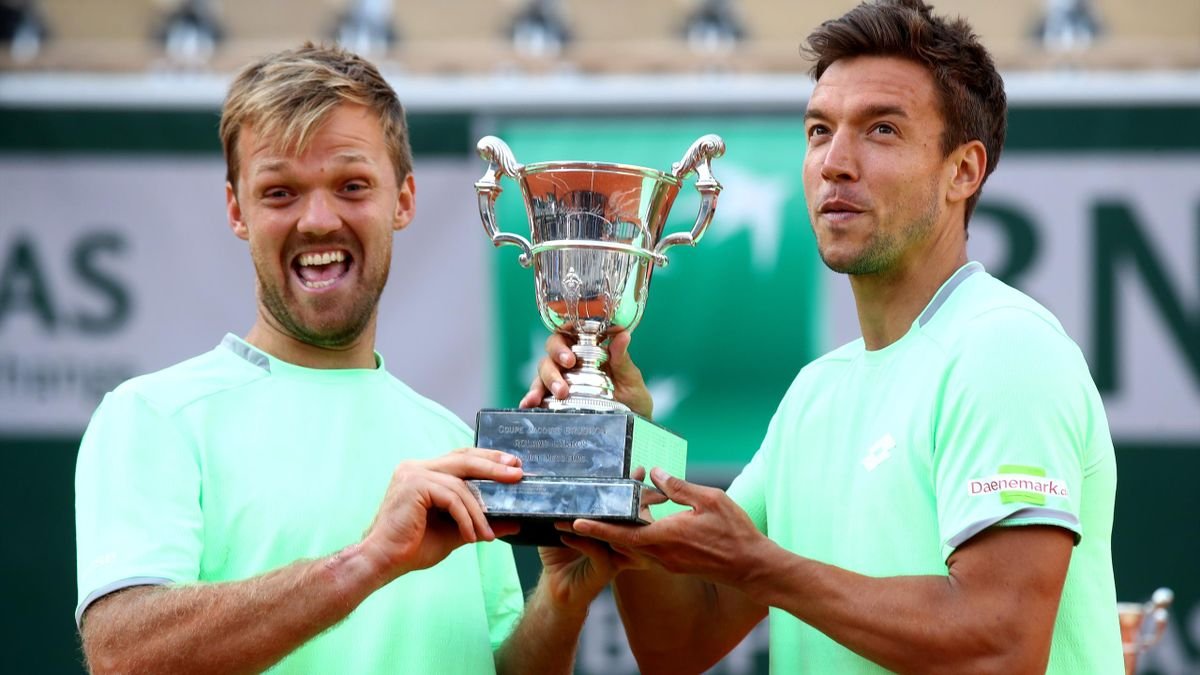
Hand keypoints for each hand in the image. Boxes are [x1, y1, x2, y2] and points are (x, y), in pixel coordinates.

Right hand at [361, 448, 522, 580]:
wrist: (382, 562)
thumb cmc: (413, 547)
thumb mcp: (457, 532)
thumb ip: (481, 522)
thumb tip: (514, 522)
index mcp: (424, 472)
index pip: (461, 458)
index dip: (488, 459)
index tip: (513, 465)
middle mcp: (417, 467)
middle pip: (464, 459)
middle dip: (494, 466)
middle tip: (517, 474)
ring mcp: (413, 473)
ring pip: (460, 484)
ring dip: (479, 511)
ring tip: (487, 534)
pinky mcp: (413, 485)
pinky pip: (451, 498)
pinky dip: (465, 518)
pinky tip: (470, 536)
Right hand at [519, 331, 652, 418]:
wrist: (632, 431)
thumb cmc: (634, 401)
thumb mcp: (631, 381)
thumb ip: (622, 360)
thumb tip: (624, 335)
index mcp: (588, 352)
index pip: (567, 336)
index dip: (562, 343)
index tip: (570, 358)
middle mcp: (571, 365)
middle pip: (550, 354)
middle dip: (553, 365)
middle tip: (564, 382)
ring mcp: (561, 382)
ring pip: (542, 373)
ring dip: (541, 384)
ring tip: (548, 398)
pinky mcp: (554, 402)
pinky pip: (537, 396)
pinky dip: (529, 398)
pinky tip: (527, 406)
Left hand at [538, 466, 658, 611]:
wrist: (557, 587)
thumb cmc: (560, 554)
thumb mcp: (563, 524)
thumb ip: (568, 505)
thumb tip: (561, 479)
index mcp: (617, 527)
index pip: (628, 505)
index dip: (634, 488)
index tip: (638, 471)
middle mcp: (623, 541)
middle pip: (629, 517)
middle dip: (624, 499)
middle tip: (617, 483)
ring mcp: (618, 555)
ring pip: (615, 534)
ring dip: (593, 521)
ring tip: (572, 514)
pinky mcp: (607, 569)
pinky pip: (598, 552)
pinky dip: (581, 541)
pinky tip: (566, 535)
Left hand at [569, 468, 768, 587]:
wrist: (752, 568)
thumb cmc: (735, 532)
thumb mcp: (710, 500)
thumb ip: (679, 487)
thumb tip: (654, 473)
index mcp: (666, 538)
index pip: (623, 533)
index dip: (597, 528)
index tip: (574, 523)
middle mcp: (661, 555)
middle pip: (619, 544)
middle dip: (594, 534)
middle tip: (568, 522)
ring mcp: (667, 563)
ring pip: (630, 550)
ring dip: (610, 538)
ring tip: (590, 524)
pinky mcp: (674, 565)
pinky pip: (643, 553)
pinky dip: (630, 541)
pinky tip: (628, 528)